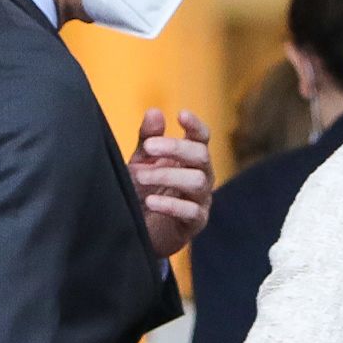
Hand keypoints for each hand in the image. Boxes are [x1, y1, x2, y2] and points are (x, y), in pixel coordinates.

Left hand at [131, 109, 213, 254]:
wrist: (140, 231)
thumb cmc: (144, 191)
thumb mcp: (142, 162)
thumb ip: (149, 139)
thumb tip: (154, 112)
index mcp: (190, 158)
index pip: (202, 137)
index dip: (195, 125)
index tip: (180, 115)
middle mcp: (201, 176)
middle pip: (201, 155)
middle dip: (175, 148)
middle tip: (148, 148)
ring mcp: (201, 200)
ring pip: (198, 181)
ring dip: (168, 175)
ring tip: (140, 177)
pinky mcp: (195, 223)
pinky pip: (191, 212)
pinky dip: (170, 205)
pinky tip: (151, 201)